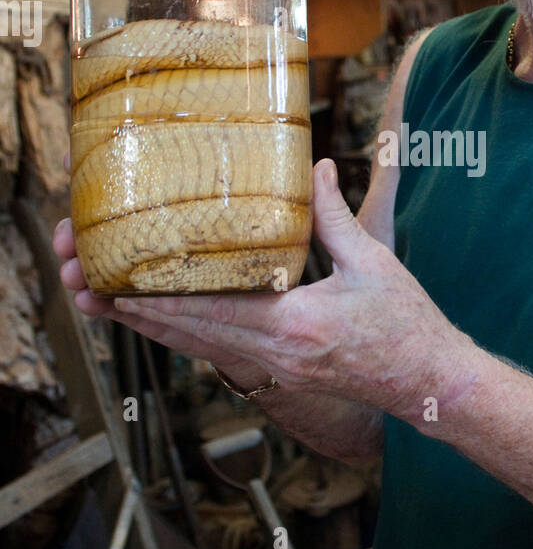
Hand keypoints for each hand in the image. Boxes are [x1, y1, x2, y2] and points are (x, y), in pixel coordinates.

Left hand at [53, 157, 472, 420]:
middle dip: (136, 314)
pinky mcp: (281, 372)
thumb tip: (315, 167)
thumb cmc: (407, 324)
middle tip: (89, 292)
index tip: (116, 285)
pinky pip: (221, 353)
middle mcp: (276, 353)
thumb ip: (334, 215)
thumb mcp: (372, 262)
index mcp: (295, 325)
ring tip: (109, 307)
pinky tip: (164, 323)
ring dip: (152, 328)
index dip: (158, 299)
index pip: (211, 311)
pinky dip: (186, 336)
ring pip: (199, 348)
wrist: (429, 381)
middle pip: (190, 335)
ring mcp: (276, 369)